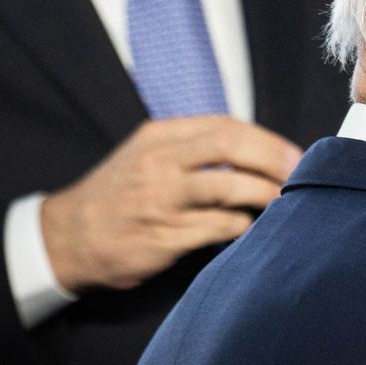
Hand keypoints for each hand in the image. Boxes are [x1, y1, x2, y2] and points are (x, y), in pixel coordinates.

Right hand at [41, 116, 302, 291]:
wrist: (66, 237)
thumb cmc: (120, 196)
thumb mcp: (148, 156)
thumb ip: (194, 149)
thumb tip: (259, 153)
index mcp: (159, 137)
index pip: (226, 126)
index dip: (267, 141)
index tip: (294, 155)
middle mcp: (159, 162)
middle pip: (230, 147)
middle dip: (274, 160)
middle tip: (299, 175)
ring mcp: (161, 199)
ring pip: (229, 187)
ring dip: (266, 195)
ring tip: (282, 203)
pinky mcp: (165, 235)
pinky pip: (220, 227)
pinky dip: (243, 225)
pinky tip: (248, 228)